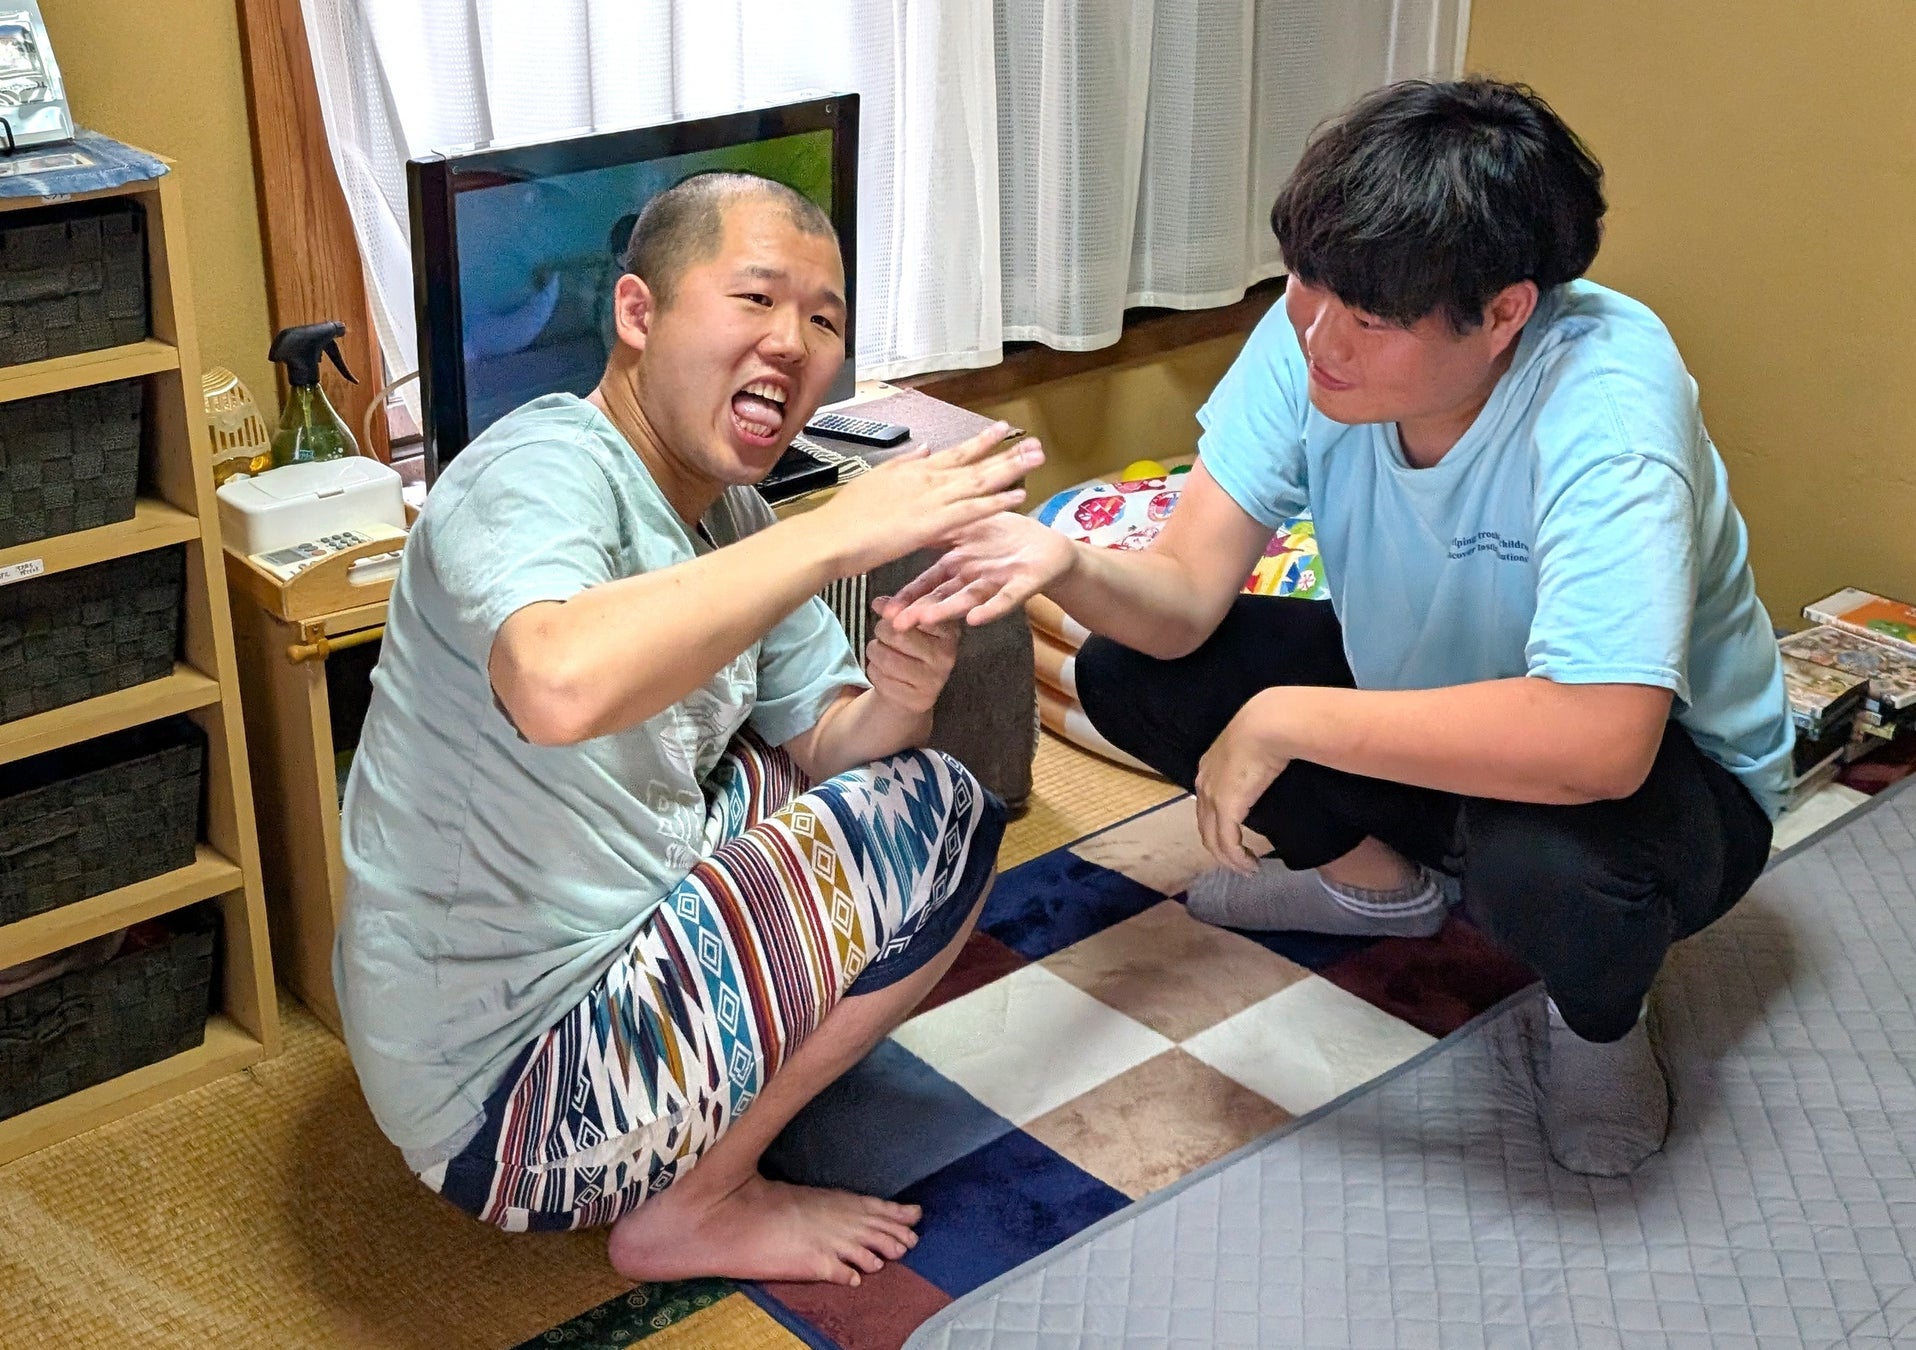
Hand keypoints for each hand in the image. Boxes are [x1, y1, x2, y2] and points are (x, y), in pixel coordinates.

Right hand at [809, 423, 1043, 577]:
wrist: (832, 536)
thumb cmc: (848, 515)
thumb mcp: (876, 478)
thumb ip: (903, 463)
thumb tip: (922, 449)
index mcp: (915, 470)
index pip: (956, 452)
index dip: (981, 441)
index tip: (1002, 429)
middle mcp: (928, 479)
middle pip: (976, 462)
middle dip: (1007, 452)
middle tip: (1036, 443)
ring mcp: (932, 499)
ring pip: (980, 481)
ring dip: (1010, 470)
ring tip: (1037, 460)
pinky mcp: (933, 522)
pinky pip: (973, 510)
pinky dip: (995, 502)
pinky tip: (1017, 496)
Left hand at [863, 596, 959, 714]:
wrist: (914, 689)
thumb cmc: (912, 648)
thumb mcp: (910, 623)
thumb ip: (898, 608)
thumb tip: (879, 603)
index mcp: (949, 631)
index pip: (921, 613)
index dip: (899, 611)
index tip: (887, 613)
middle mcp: (946, 655)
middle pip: (898, 633)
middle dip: (881, 630)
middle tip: (884, 634)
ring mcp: (933, 679)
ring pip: (885, 656)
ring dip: (874, 650)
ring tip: (881, 651)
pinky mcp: (917, 699)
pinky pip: (879, 677)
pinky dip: (873, 670)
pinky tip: (883, 671)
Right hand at [886, 511, 1076, 631]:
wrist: (1049, 546)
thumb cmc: (1006, 538)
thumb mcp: (967, 528)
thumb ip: (941, 532)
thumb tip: (908, 523)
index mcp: (958, 565)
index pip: (928, 582)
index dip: (907, 596)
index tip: (884, 609)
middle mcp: (972, 579)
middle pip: (943, 596)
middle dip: (920, 610)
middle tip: (897, 625)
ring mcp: (995, 584)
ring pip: (967, 599)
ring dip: (947, 611)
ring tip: (926, 621)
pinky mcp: (1022, 586)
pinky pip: (1006, 599)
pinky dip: (991, 609)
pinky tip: (975, 618)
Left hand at [1194, 691, 1292, 873]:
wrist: (1267, 724)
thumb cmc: (1268, 728)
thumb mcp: (1253, 745)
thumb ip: (1252, 762)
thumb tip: (1266, 770)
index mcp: (1208, 767)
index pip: (1206, 804)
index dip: (1217, 825)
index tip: (1234, 838)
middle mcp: (1204, 784)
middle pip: (1205, 826)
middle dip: (1220, 848)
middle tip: (1240, 862)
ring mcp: (1212, 797)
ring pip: (1213, 840)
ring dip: (1229, 859)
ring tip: (1247, 869)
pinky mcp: (1226, 808)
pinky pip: (1227, 843)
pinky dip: (1237, 859)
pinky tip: (1250, 865)